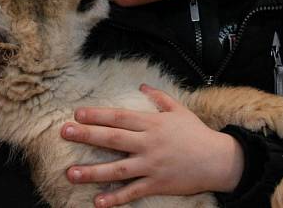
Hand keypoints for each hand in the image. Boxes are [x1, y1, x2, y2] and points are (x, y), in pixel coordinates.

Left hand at [60, 84, 244, 206]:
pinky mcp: (157, 184)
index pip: (119, 117)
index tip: (77, 114)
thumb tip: (142, 86)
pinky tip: (97, 202)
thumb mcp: (179, 110)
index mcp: (152, 123)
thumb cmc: (197, 133)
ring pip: (117, 169)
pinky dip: (115, 198)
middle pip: (112, 139)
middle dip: (86, 135)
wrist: (218, 160)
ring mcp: (151, 165)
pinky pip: (133, 192)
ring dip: (92, 171)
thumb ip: (159, 98)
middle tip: (63, 132)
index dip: (97, 115)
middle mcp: (148, 143)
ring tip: (70, 173)